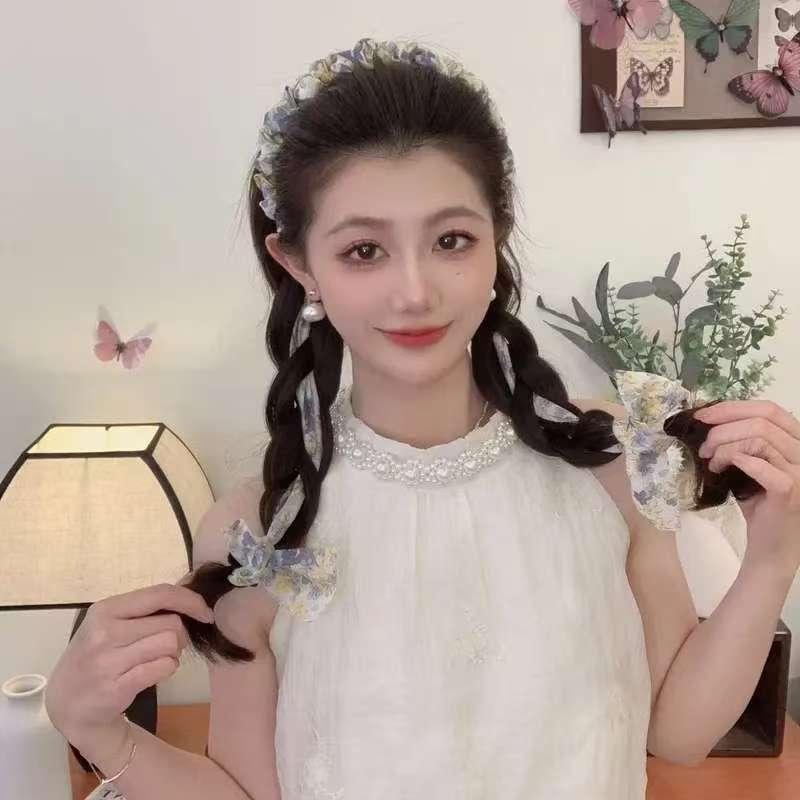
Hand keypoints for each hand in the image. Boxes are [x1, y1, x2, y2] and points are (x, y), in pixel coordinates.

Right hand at [44, 581, 214, 751]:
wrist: (67, 703)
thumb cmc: (96, 656)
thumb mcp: (109, 624)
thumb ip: (144, 610)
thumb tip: (189, 595)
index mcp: (105, 609)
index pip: (160, 594)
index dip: (190, 600)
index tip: (205, 613)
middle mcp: (105, 632)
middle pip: (171, 623)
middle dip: (180, 635)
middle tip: (168, 645)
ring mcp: (109, 660)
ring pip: (171, 645)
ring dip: (174, 653)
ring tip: (157, 659)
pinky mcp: (118, 686)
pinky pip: (164, 667)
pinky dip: (167, 669)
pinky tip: (152, 672)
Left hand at [694, 398, 799, 574]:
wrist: (772, 546)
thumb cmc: (760, 504)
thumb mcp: (750, 464)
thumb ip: (741, 441)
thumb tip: (710, 419)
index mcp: (797, 442)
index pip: (769, 409)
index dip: (733, 407)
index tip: (704, 415)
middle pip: (762, 420)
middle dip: (723, 427)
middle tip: (703, 445)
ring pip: (758, 439)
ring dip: (724, 446)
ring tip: (710, 462)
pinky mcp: (790, 490)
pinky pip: (759, 464)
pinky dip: (735, 460)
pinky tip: (720, 470)